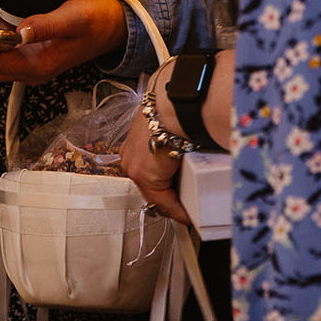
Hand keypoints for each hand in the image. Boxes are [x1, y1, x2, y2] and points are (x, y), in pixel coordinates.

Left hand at [121, 95, 190, 223]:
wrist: (172, 106)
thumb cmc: (176, 110)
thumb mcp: (171, 126)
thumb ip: (175, 137)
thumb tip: (190, 142)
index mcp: (136, 142)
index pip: (148, 169)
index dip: (164, 183)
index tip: (175, 191)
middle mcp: (131, 156)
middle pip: (151, 184)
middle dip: (169, 195)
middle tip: (185, 203)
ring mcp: (135, 167)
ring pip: (156, 193)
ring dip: (174, 202)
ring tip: (188, 209)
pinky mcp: (145, 176)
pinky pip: (162, 200)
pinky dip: (176, 209)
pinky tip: (186, 215)